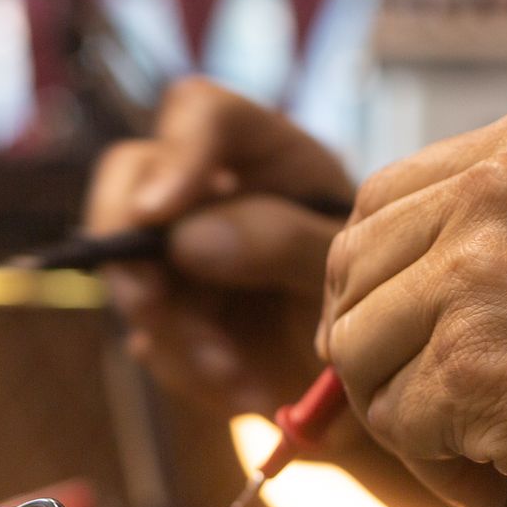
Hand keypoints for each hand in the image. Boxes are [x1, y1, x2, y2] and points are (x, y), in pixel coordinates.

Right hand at [87, 78, 351, 415]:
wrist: (380, 382)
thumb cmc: (381, 299)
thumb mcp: (354, 268)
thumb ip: (284, 242)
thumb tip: (185, 239)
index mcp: (268, 153)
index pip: (201, 113)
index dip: (173, 156)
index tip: (157, 215)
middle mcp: (214, 191)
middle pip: (128, 173)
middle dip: (124, 243)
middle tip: (147, 304)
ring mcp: (184, 252)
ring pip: (132, 269)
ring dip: (171, 332)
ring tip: (234, 376)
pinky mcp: (174, 314)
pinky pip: (150, 338)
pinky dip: (187, 373)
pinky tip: (246, 393)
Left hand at [317, 102, 506, 506]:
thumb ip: (496, 231)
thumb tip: (364, 299)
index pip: (382, 200)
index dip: (370, 280)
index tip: (396, 339)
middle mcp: (492, 187)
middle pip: (352, 274)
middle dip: (371, 353)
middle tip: (423, 410)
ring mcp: (473, 274)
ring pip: (356, 351)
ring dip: (399, 418)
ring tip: (471, 452)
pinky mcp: (467, 365)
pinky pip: (397, 427)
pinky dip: (436, 473)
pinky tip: (496, 484)